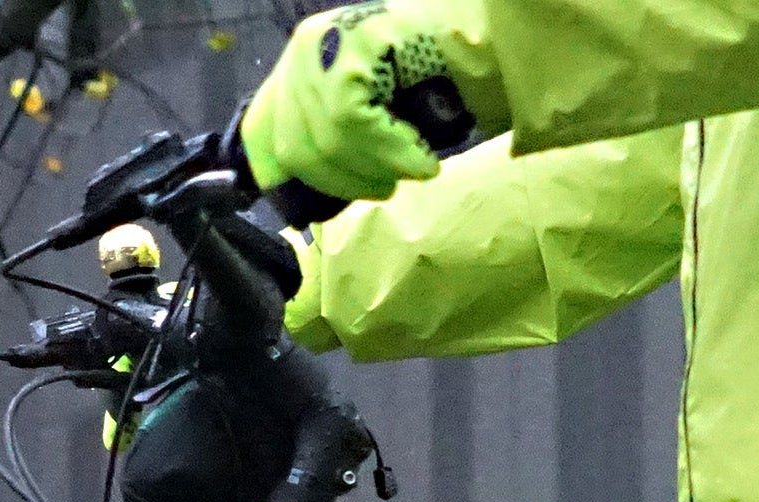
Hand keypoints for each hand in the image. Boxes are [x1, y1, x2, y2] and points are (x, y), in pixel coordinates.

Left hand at [239, 4, 500, 208]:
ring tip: (414, 167)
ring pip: (328, 139)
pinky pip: (354, 122)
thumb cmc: (436, 85)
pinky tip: (422, 159)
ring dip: (376, 168)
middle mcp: (302, 49)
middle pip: (296, 148)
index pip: (272, 137)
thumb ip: (341, 144)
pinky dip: (392, 152)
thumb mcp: (374, 118)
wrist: (487, 42)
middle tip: (388, 187)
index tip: (335, 203)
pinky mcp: (352, 42)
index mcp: (298, 69)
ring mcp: (324, 42)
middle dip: (347, 182)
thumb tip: (314, 200)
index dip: (301, 179)